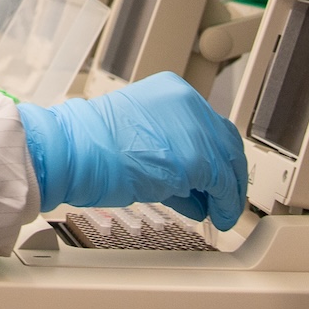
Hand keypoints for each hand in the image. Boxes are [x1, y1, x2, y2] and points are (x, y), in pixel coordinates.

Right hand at [16, 72, 247, 229]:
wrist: (76, 151)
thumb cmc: (93, 145)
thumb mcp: (140, 139)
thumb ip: (173, 155)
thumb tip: (194, 183)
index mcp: (173, 92)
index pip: (211, 126)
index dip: (220, 157)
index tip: (221, 175)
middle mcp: (188, 104)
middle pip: (227, 142)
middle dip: (231, 175)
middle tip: (227, 197)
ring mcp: (194, 129)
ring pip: (229, 164)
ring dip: (229, 193)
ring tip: (222, 211)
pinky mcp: (196, 158)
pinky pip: (223, 185)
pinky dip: (225, 204)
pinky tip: (220, 215)